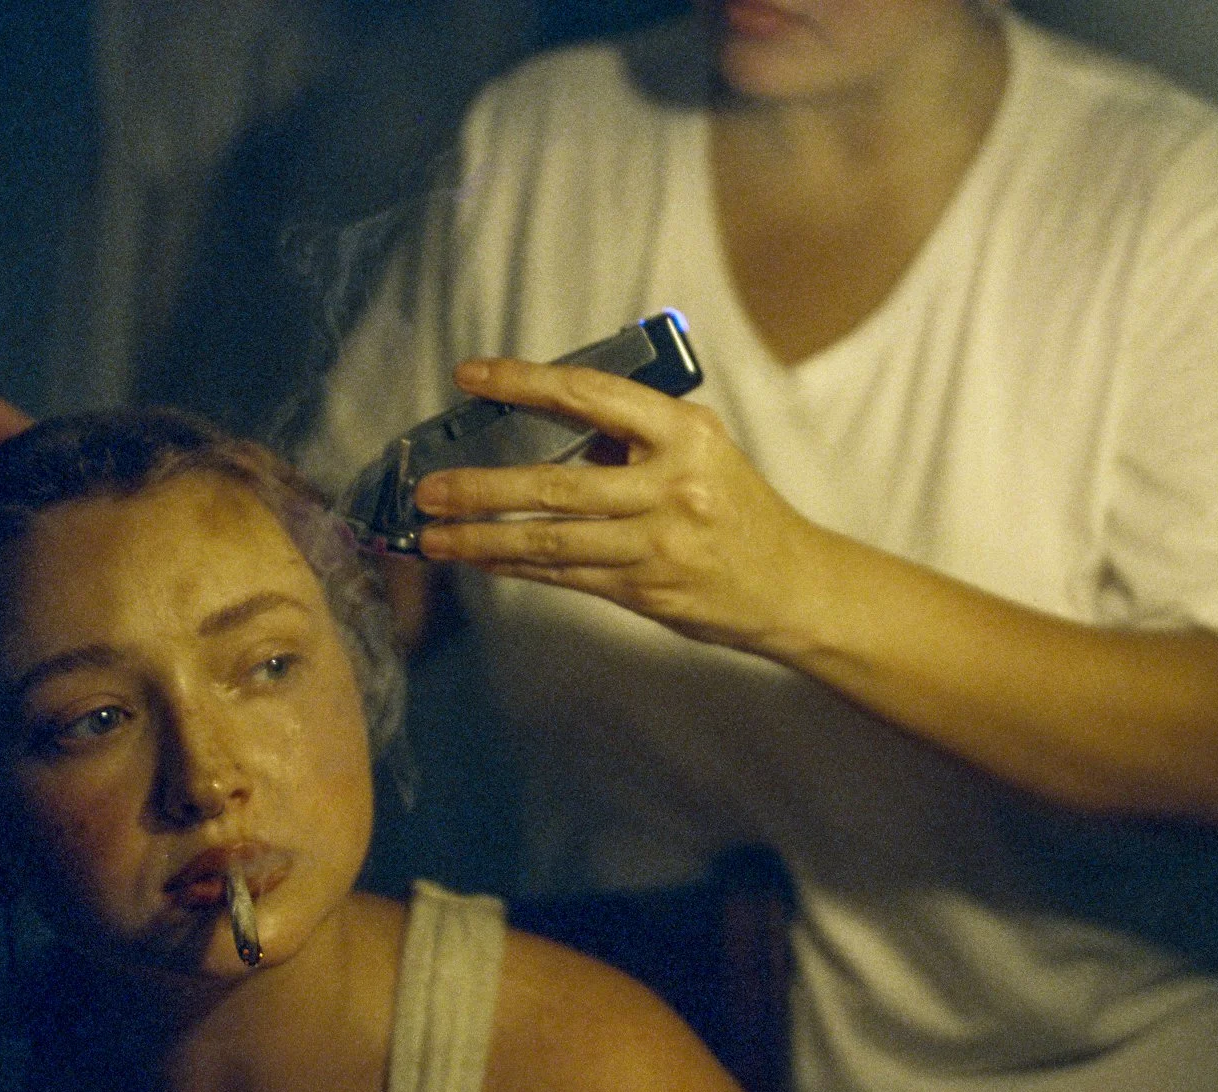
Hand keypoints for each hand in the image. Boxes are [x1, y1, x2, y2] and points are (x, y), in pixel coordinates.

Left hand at [411, 358, 832, 655]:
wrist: (789, 584)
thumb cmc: (735, 506)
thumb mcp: (701, 450)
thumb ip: (636, 435)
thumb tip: (551, 423)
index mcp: (684, 434)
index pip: (590, 396)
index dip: (524, 383)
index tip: (471, 375)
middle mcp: (671, 487)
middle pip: (557, 484)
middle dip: (482, 488)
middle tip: (427, 487)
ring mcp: (657, 544)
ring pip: (551, 541)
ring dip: (483, 538)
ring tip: (433, 533)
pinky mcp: (645, 591)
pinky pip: (565, 576)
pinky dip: (516, 566)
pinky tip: (480, 558)